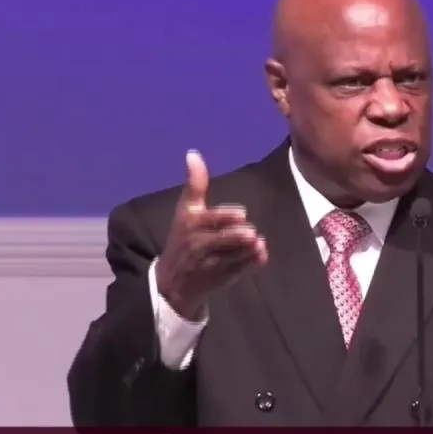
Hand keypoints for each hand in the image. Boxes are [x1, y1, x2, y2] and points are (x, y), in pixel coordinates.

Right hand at [154, 150, 268, 317]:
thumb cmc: (182, 236)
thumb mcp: (186, 210)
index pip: (208, 220)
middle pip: (220, 240)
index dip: (225, 218)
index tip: (241, 215)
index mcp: (190, 223)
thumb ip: (195, 184)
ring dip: (247, 251)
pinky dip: (249, 264)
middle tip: (252, 234)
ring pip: (231, 256)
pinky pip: (237, 270)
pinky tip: (261, 256)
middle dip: (236, 238)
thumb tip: (193, 153)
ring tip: (259, 244)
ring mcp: (209, 263)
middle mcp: (197, 244)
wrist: (172, 280)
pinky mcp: (219, 278)